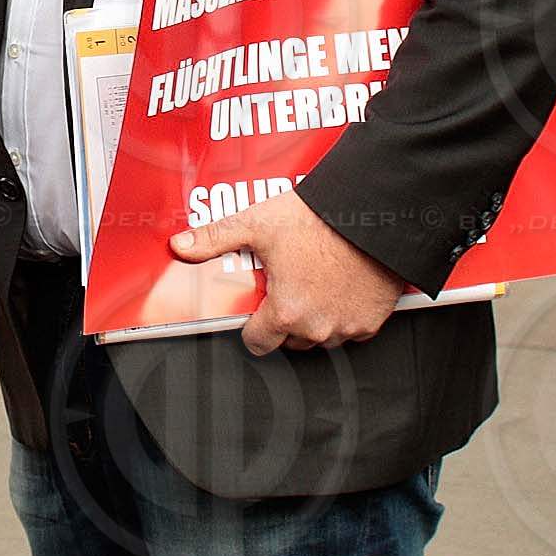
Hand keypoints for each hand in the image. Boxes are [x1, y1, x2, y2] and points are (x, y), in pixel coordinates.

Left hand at [166, 189, 405, 355]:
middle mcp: (316, 327)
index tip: (255, 308)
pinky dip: (343, 314)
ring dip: (313, 319)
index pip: (257, 343)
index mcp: (285, 312)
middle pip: (289, 340)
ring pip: (320, 337)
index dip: (252, 325)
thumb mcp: (257, 224)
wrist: (374, 212)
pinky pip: (350, 330)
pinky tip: (338, 286)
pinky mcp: (372, 320)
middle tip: (285, 286)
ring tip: (311, 283)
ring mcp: (346, 327)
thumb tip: (181, 246)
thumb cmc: (319, 219)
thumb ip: (216, 239)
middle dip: (283, 319)